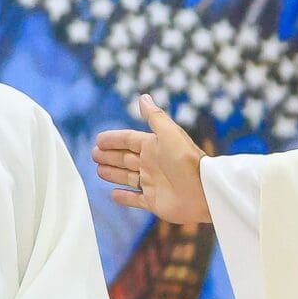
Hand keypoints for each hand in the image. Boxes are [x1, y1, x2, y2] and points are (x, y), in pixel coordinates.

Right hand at [91, 93, 209, 223]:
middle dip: (109, 156)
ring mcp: (153, 183)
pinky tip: (113, 194)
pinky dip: (124, 197)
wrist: (203, 191)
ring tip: (99, 170)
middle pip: (125, 158)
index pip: (129, 140)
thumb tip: (143, 96)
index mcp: (155, 146)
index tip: (98, 140)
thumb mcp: (169, 133)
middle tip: (94, 154)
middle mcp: (152, 164)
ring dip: (113, 173)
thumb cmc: (186, 160)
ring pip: (127, 177)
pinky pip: (135, 199)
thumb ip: (154, 117)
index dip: (114, 139)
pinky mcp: (154, 202)